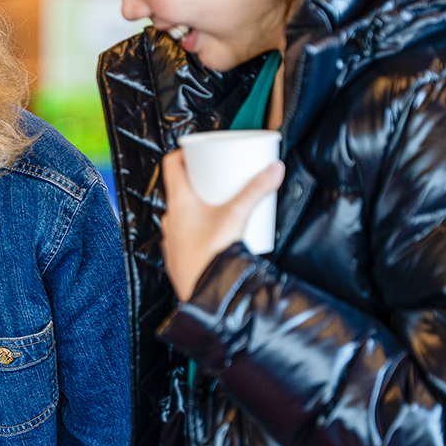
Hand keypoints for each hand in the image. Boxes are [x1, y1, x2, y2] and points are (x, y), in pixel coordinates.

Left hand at [160, 150, 284, 300]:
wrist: (207, 295)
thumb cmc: (213, 255)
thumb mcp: (238, 215)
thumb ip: (257, 190)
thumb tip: (275, 168)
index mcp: (179, 202)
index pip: (171, 165)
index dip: (183, 153)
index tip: (198, 151)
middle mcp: (171, 218)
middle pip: (180, 189)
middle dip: (199, 181)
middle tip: (217, 177)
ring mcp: (172, 238)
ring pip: (182, 213)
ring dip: (198, 206)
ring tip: (219, 205)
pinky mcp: (178, 256)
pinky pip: (184, 234)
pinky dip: (197, 228)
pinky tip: (213, 232)